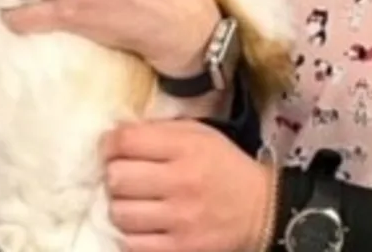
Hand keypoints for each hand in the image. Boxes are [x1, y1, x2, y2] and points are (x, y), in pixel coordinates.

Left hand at [101, 119, 274, 251]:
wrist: (261, 210)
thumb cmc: (223, 166)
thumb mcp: (199, 135)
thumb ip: (158, 131)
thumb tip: (114, 135)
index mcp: (186, 147)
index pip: (126, 141)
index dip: (109, 144)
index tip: (111, 149)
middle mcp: (181, 182)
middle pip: (117, 177)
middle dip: (115, 175)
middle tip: (125, 177)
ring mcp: (180, 219)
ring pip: (119, 213)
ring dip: (120, 207)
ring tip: (133, 203)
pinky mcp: (180, 248)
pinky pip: (132, 244)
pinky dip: (131, 234)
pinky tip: (142, 225)